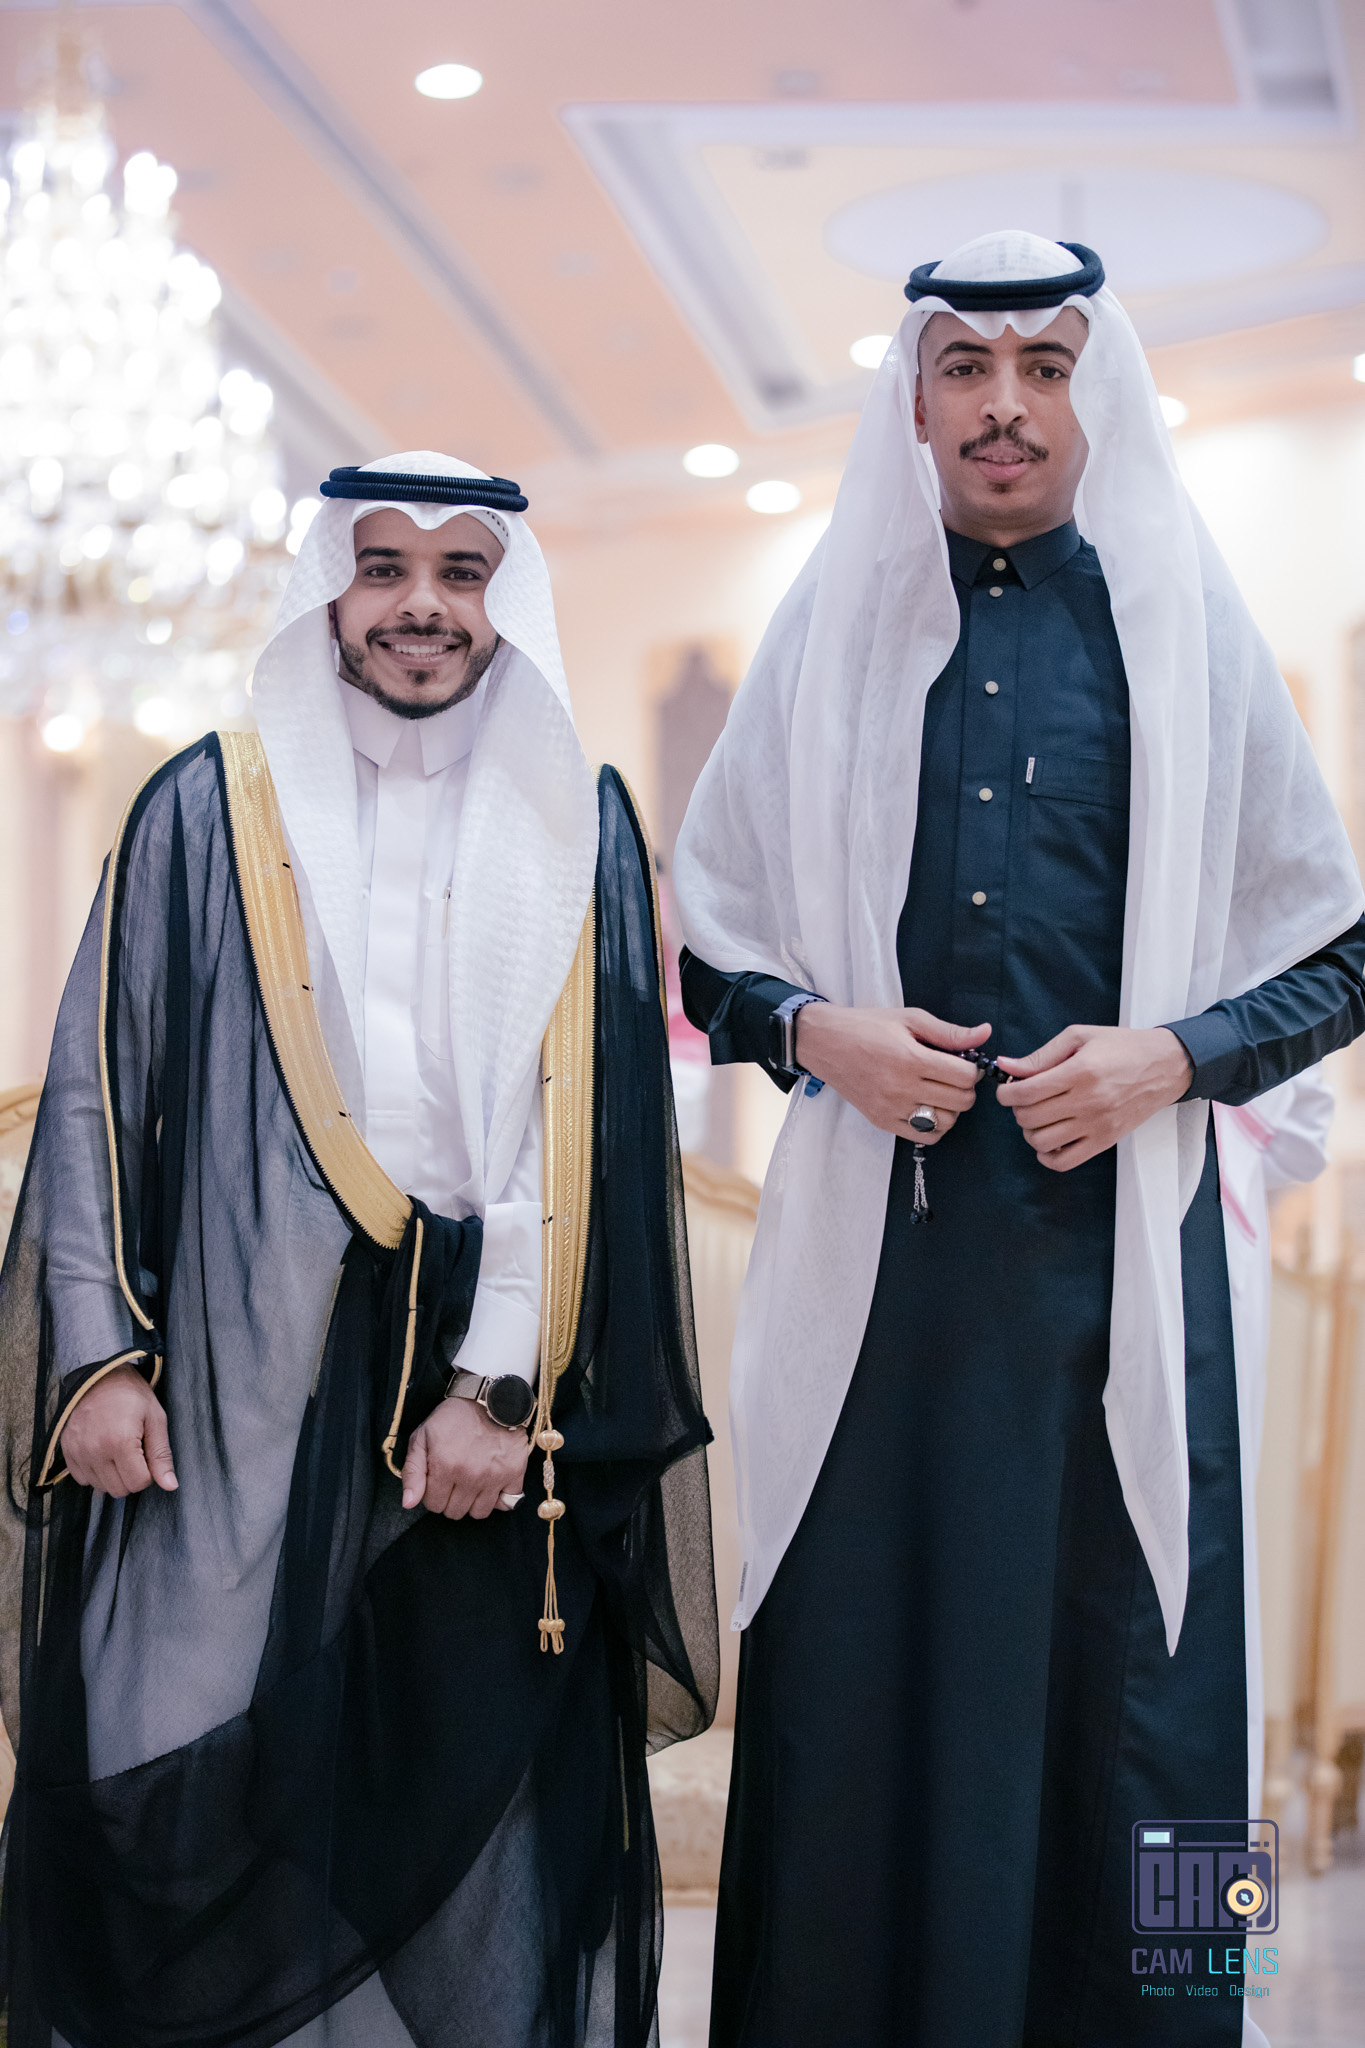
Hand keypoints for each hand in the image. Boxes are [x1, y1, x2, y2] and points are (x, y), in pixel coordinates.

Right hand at [60, 1363, 178, 1496]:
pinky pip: (83, 1480)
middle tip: (134, 1452)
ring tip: (117, 1450)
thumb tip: (171, 1486)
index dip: (149, 1473)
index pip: (139, 1483)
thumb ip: (161, 1455)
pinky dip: (95, 1472)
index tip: (147, 1454)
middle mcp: (95, 1451)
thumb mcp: (156, 1419)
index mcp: (120, 1442)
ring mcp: (78, 1452)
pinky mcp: (67, 1452)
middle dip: (132, 1476)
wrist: (100, 1376)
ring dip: (113, 1475)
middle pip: (119, 1490)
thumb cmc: (132, 1396)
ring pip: (101, 1487)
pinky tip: (102, 1452)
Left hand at [401, 1394, 530, 1519]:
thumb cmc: (453, 1417)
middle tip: (454, 1480)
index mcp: (445, 1467)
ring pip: (479, 1513)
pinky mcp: (514, 1473)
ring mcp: (494, 1477)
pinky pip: (507, 1504)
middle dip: (450, 1499)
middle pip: (455, 1512)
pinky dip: (499, 1499)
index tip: (437, 1479)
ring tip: (471, 1483)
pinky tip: (491, 1485)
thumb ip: (412, 1472)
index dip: (432, 1493)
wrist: (490, 1398)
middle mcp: (470, 1476)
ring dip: (472, 1502)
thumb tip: (409, 1504)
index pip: (433, 1505)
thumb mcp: (422, 1437)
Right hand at [795, 1003, 990, 1141]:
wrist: (824, 1043)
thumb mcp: (909, 1019)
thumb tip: (984, 1034)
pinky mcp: (882, 1121)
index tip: (964, 1063)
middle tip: (954, 1077)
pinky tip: (928, 1107)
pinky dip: (934, 1125)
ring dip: (952, 1108)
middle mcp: (901, 1087)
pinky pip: (924, 1136)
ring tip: (940, 1092)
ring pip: (946, 1122)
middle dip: (965, 1088)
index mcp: (910, 1058)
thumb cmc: (867, 1026)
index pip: (964, 1076)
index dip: (972, 1069)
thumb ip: (949, 1032)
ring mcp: (891, 1108)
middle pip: (960, 1101)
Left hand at [995, 1025, 1192, 1171]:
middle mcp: (1089, 1102)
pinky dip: (1047, 1155)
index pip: (1027, 1092)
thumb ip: (1041, 1056)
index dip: (1007, 1093)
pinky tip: (1049, 1139)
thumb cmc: (1121, 1047)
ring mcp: (1098, 1125)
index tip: (1007, 1089)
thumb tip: (1005, 1066)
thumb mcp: (1080, 1037)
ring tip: (1038, 1117)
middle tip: (1024, 1099)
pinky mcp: (1106, 1141)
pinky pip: (1065, 1162)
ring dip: (1030, 1131)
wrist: (1165, 1066)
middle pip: (1031, 1117)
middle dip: (1017, 1109)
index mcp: (1081, 1072)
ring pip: (1043, 1142)